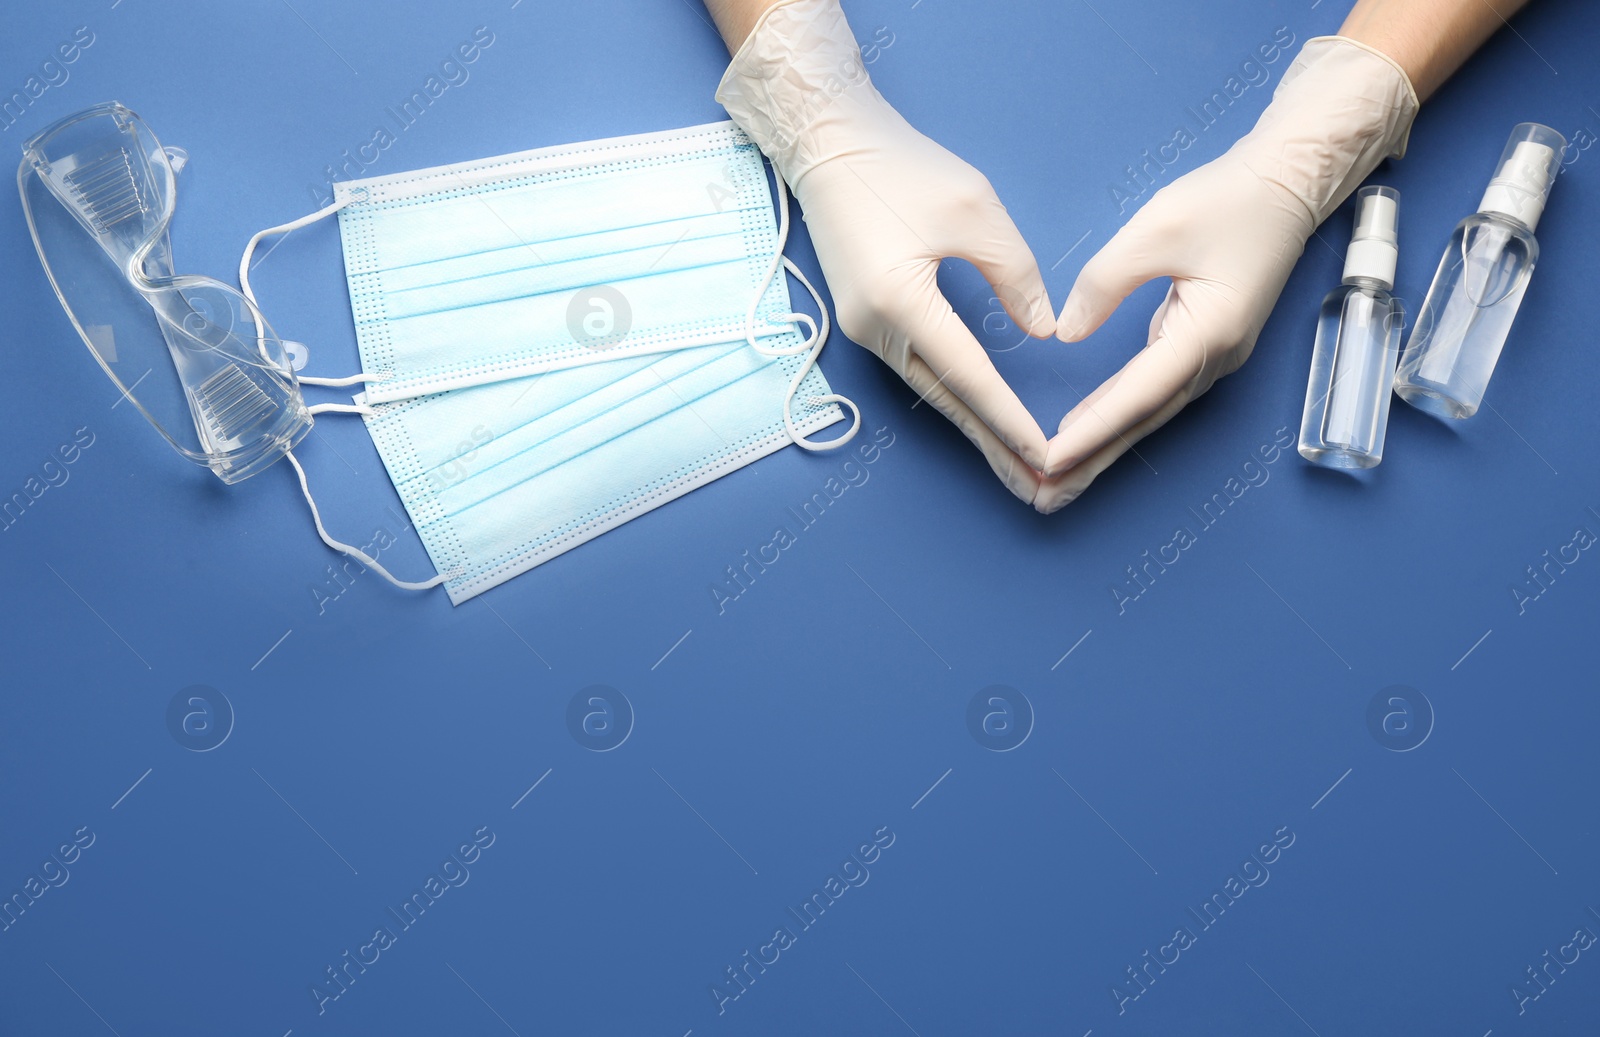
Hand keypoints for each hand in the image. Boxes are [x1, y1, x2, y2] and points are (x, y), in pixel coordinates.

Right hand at [717, 0, 1055, 503]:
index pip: (969, 374)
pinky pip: (917, 369)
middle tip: (1037, 487)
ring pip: (930, 391)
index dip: (1009, 417)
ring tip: (1017, 462)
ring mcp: (863, 330)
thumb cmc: (901, 168)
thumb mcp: (975, 209)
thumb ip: (1014, 273)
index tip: (1045, 453)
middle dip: (993, 446)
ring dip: (975, 426)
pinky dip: (955, 395)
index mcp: (900, 301)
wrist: (829, 145)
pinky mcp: (864, 321)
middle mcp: (875, 329)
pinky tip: (982, 415)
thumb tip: (1043, 330)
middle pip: (946, 401)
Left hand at [1035, 36, 1417, 513]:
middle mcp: (1214, 358)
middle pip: (1142, 421)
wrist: (1287, 184)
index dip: (1090, 432)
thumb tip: (1067, 331)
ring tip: (1055, 479)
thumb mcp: (1157, 229)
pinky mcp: (1205, 344)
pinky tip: (1086, 432)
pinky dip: (1117, 416)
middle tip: (1042, 496)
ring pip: (1148, 413)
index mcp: (1206, 334)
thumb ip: (1105, 282)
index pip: (1136, 396)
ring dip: (1102, 446)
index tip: (1048, 460)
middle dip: (1091, 461)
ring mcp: (1214, 356)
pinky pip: (1153, 392)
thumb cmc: (1229, 200)